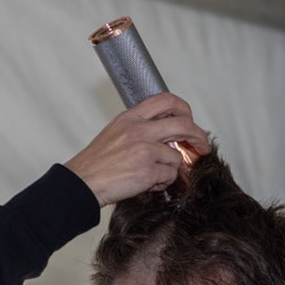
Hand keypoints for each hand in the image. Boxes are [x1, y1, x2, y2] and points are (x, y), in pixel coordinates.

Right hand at [64, 94, 209, 206]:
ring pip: (177, 157)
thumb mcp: (116, 132)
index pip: (167, 100)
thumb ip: (141, 128)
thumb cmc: (96, 163)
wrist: (81, 183)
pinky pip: (169, 176)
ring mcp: (144, 150)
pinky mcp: (147, 171)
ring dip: (170, 169)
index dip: (185, 110)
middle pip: (184, 125)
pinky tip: (146, 184)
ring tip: (152, 175)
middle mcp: (138, 130)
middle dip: (199, 137)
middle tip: (202, 146)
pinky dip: (162, 183)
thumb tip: (168, 134)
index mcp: (130, 117)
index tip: (190, 121)